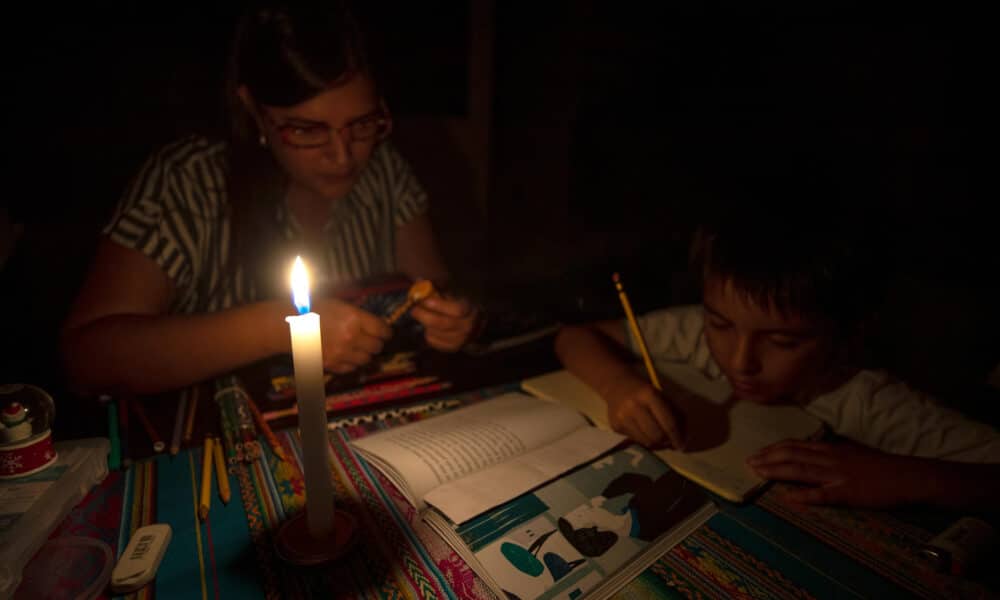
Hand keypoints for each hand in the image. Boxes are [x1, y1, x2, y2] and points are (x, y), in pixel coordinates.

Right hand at [311, 298, 391, 372]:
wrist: (290, 325)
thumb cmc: (315, 310)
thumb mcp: (340, 305)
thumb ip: (359, 315)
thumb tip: (377, 324)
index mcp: (354, 318)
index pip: (382, 330)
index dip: (386, 332)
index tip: (385, 333)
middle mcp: (351, 337)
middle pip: (377, 346)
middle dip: (377, 343)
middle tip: (372, 340)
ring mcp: (342, 352)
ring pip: (366, 359)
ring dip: (365, 354)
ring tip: (359, 348)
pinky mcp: (332, 364)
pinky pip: (352, 368)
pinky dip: (352, 363)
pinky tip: (347, 355)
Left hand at [410, 294, 478, 351]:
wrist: (474, 324)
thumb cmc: (459, 305)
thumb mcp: (452, 295)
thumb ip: (437, 290)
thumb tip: (419, 281)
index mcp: (469, 310)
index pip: (456, 309)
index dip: (439, 305)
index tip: (424, 300)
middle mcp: (467, 327)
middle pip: (442, 323)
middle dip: (425, 316)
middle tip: (414, 309)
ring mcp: (460, 340)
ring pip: (436, 333)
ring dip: (425, 324)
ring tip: (422, 317)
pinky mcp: (452, 348)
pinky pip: (433, 342)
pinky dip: (428, 334)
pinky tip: (429, 327)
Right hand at [603, 374, 685, 449]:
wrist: (616, 385)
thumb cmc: (644, 391)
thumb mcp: (662, 396)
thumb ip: (675, 414)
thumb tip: (682, 438)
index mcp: (649, 395)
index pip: (668, 423)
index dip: (677, 437)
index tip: (682, 445)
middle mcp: (634, 407)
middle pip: (656, 436)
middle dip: (666, 441)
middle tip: (670, 441)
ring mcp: (622, 417)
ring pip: (646, 442)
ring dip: (655, 443)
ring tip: (658, 437)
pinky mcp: (615, 426)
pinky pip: (635, 440)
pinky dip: (643, 439)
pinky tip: (643, 430)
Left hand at [746, 439, 920, 507]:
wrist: (908, 476)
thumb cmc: (881, 467)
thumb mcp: (853, 453)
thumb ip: (832, 453)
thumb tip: (812, 453)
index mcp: (832, 449)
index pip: (796, 445)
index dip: (774, 448)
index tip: (757, 452)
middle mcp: (831, 458)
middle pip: (792, 454)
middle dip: (768, 458)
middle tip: (748, 462)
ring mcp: (838, 475)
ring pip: (801, 469)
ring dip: (777, 471)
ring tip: (758, 473)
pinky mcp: (848, 493)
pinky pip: (823, 494)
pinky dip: (805, 495)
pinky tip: (789, 498)